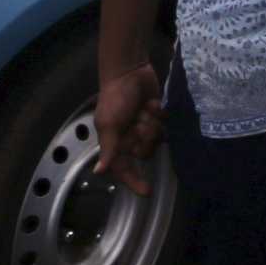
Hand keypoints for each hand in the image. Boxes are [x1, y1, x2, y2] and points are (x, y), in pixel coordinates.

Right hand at [93, 62, 163, 192]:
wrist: (130, 71)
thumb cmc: (115, 98)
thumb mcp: (109, 124)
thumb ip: (108, 149)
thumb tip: (99, 171)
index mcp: (116, 143)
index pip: (124, 169)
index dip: (134, 182)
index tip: (146, 192)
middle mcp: (131, 138)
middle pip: (146, 151)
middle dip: (145, 136)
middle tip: (139, 121)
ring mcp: (145, 126)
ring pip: (158, 138)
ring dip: (153, 123)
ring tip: (145, 109)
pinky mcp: (158, 115)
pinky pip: (167, 124)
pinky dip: (160, 114)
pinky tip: (153, 103)